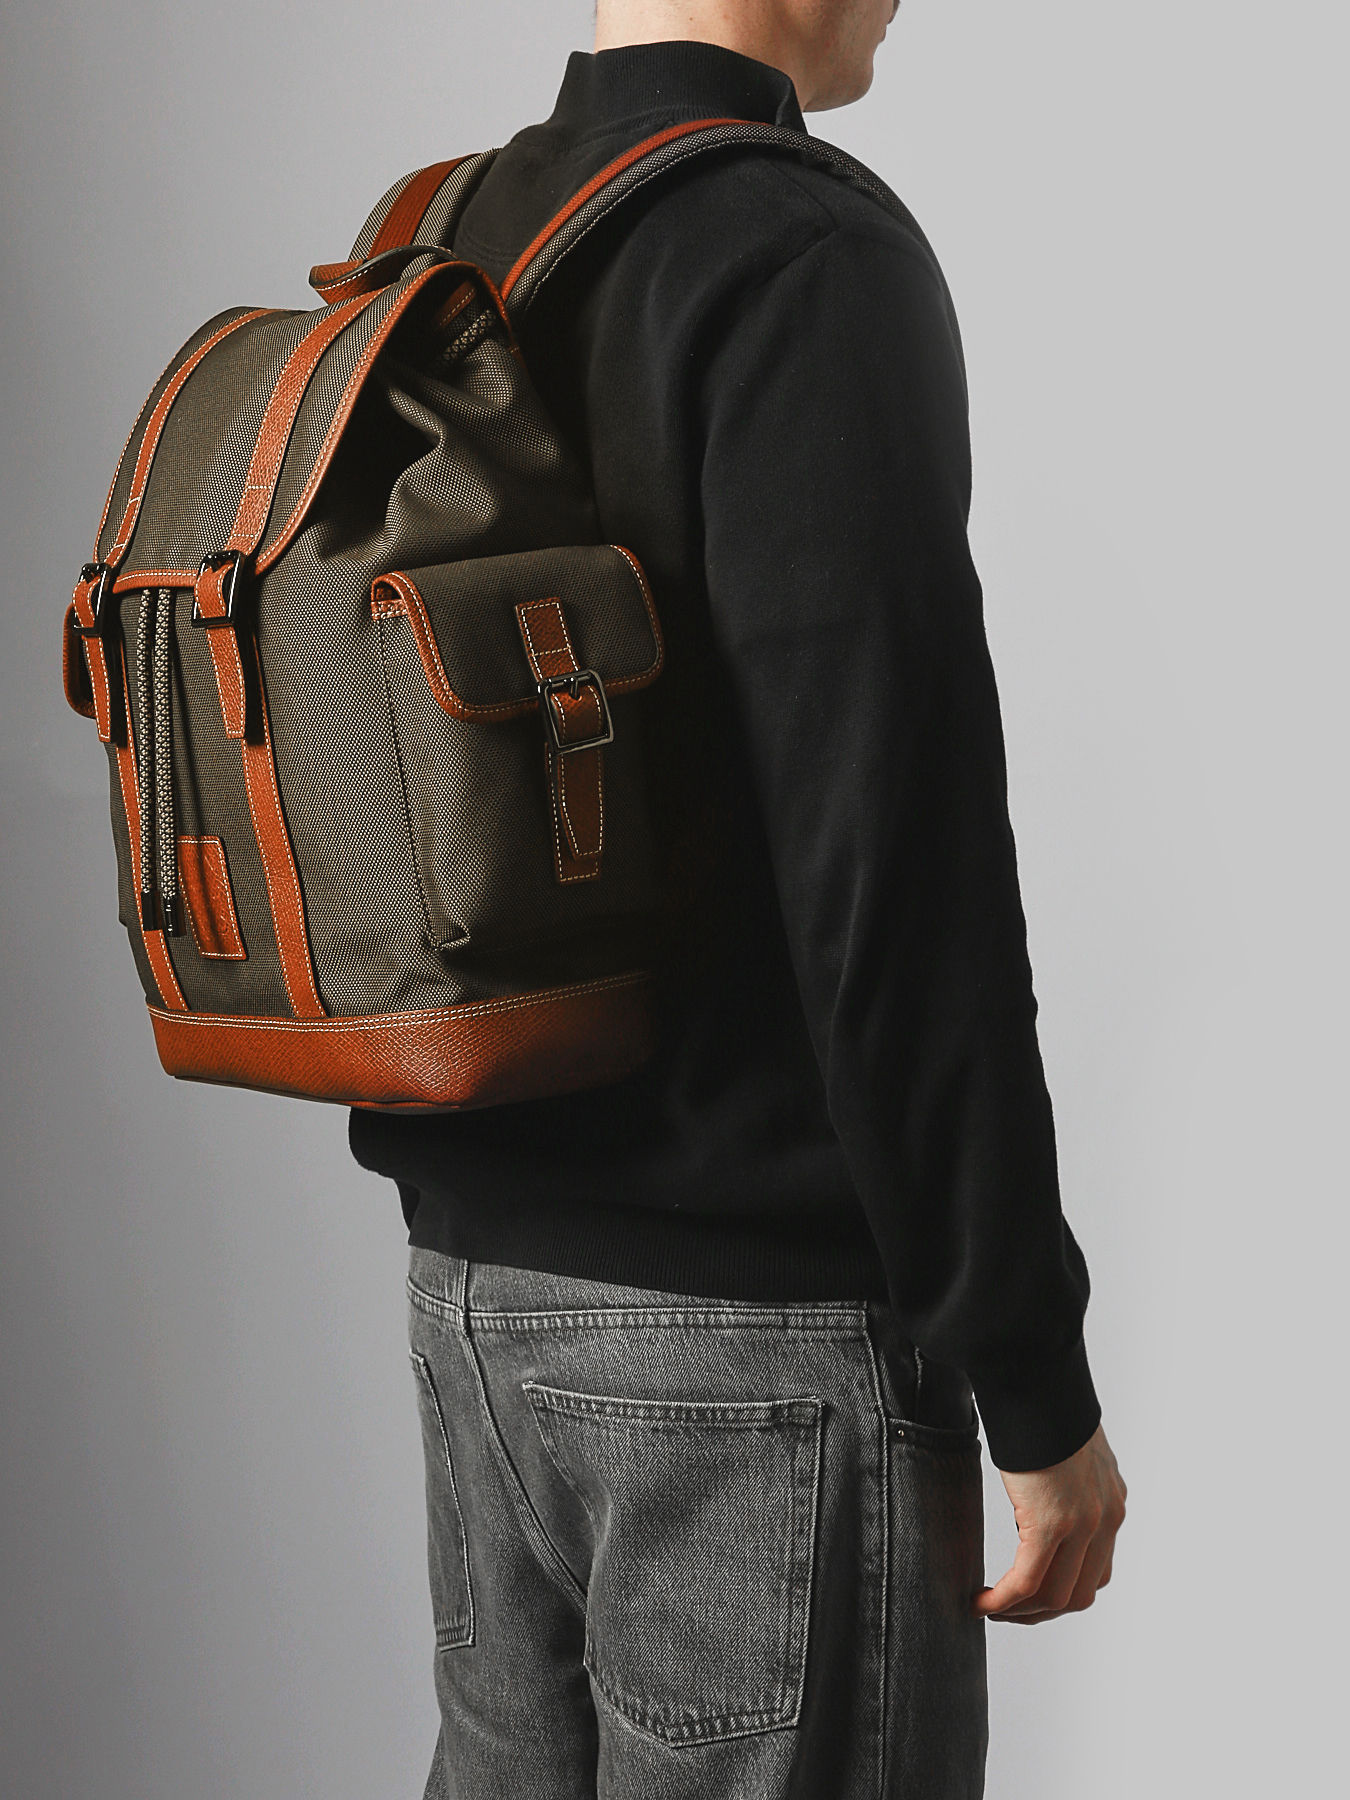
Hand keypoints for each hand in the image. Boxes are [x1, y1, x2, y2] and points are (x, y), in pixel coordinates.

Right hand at [973, 1423, 1125, 1623]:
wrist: (1039, 1379)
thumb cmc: (1044, 1404)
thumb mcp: (1069, 1451)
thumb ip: (1068, 1481)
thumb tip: (1044, 1490)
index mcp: (1111, 1502)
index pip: (1097, 1570)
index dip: (1062, 1591)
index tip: (1031, 1594)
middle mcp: (1106, 1519)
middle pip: (1079, 1593)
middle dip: (1041, 1612)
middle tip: (1007, 1610)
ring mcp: (1083, 1524)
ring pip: (1056, 1597)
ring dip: (1021, 1611)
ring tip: (991, 1607)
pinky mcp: (1052, 1523)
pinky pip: (1028, 1581)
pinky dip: (1004, 1599)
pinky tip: (982, 1600)